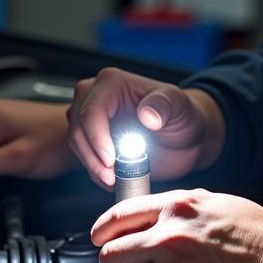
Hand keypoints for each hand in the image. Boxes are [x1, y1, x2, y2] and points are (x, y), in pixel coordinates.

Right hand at [67, 68, 225, 190]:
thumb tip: (147, 114)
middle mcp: (95, 96)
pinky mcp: (92, 139)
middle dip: (92, 157)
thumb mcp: (180, 106)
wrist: (185, 138)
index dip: (97, 138)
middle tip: (112, 177)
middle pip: (78, 129)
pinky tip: (115, 179)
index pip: (91, 111)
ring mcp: (91, 119)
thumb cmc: (182, 116)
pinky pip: (84, 158)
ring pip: (77, 145)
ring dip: (93, 167)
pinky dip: (96, 173)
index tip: (111, 161)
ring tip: (116, 179)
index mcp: (112, 83)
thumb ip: (164, 105)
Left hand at [91, 188, 262, 262]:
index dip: (101, 230)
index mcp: (179, 209)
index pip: (118, 216)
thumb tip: (150, 212)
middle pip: (109, 255)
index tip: (99, 238)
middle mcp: (173, 240)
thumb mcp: (217, 202)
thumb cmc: (261, 236)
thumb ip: (180, 205)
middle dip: (112, 262)